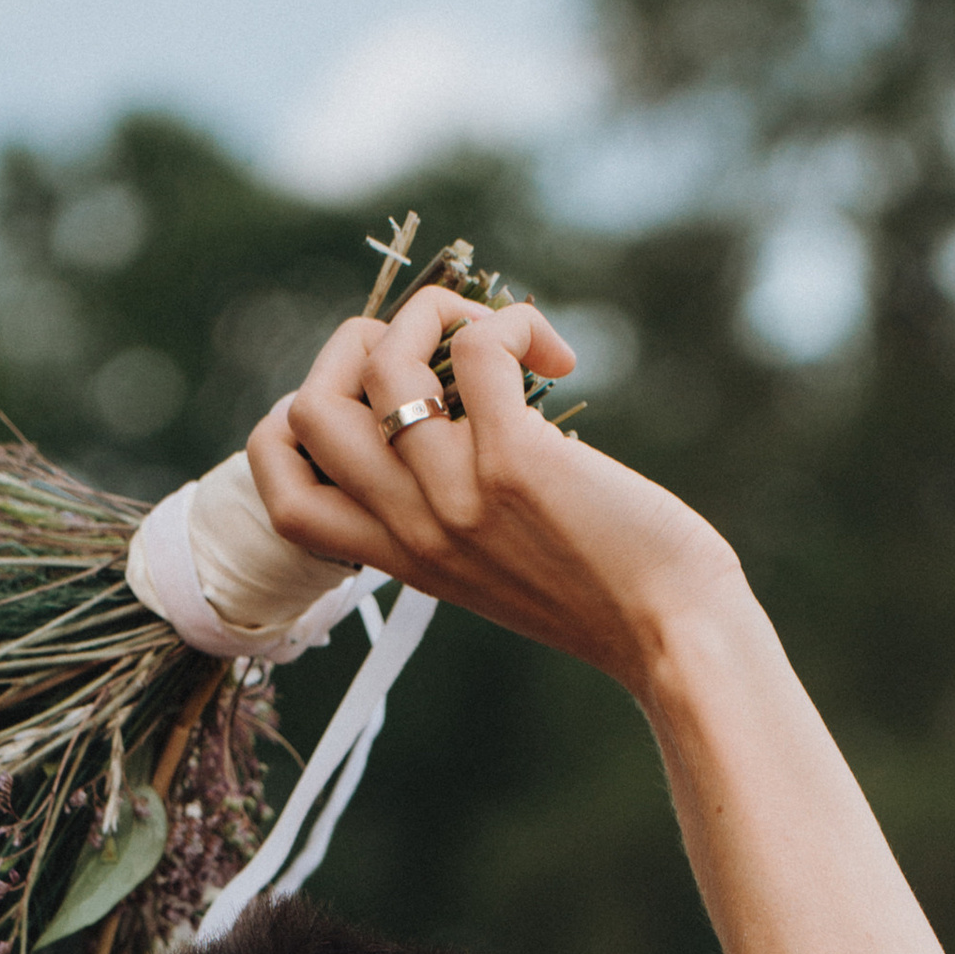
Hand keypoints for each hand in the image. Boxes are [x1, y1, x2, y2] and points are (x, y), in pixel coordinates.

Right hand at [246, 287, 746, 694]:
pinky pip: (474, 348)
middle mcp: (412, 527)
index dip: (292, 428)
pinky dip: (511, 323)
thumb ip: (449, 513)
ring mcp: (456, 495)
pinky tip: (554, 354)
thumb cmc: (609, 598)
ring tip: (501, 337)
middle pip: (306, 411)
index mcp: (400, 557)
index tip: (366, 404)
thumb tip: (448, 412)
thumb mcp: (495, 568)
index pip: (279, 493)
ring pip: (380, 362)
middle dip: (356, 345)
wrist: (675, 638)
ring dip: (434, 315)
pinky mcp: (513, 461)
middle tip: (430, 351)